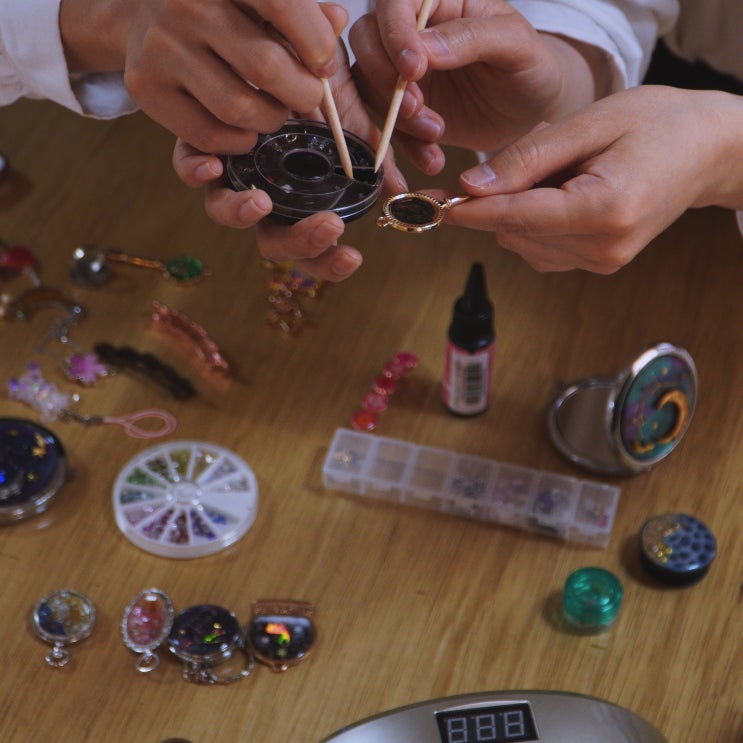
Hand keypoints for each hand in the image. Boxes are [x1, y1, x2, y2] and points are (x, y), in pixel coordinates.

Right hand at [59, 0, 347, 152]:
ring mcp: (160, 45)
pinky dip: (238, 142)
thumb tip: (337, 21)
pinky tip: (246, 129)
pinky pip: (207, 134)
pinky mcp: (145, 86)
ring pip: (237, 108)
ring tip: (276, 112)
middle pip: (265, 66)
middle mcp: (185, 2)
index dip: (316, 42)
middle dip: (301, 93)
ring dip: (271, 120)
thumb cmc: (222, 4)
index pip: (281, 2)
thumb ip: (304, 8)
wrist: (143, 8)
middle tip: (306, 97)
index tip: (325, 64)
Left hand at [172, 47, 409, 281]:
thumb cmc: (318, 90)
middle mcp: (263, 194)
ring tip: (261, 203)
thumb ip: (374, 155)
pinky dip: (196, 172)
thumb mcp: (352, 120)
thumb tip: (401, 191)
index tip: (352, 256)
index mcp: (298, 200)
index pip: (311, 247)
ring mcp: (230, 174)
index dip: (328, 263)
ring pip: (226, 214)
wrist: (283, 42)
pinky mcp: (198, 144)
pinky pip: (188, 168)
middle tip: (330, 227)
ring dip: (243, 215)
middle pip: (272, 243)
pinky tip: (213, 166)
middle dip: (300, 243)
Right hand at [349, 0, 610, 168]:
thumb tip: (426, 48)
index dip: (395, 33)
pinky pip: (383, 125)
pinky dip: (404, 147)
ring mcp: (400, 70)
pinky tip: (433, 159)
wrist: (529, 113)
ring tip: (436, 136)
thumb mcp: (516, 45)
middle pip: (366, 40)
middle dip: (385, 79)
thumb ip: (473, 38)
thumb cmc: (530, 67)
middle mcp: (412, 29)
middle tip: (417, 107)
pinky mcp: (400, 108)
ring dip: (395, 118)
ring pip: (368, 86)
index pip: (396, 2)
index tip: (414, 70)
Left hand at [440, 86, 742, 272]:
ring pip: (522, 244)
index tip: (432, 205)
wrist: (707, 152)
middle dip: (498, 201)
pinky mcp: (598, 265)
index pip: (518, 218)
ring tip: (558, 172)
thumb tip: (472, 186)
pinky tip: (560, 194)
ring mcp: (601, 263)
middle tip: (519, 158)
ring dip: (517, 211)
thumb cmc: (658, 125)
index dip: (471, 211)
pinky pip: (540, 249)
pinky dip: (533, 222)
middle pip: (514, 233)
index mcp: (605, 209)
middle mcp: (603, 248)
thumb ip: (528, 158)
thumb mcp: (591, 123)